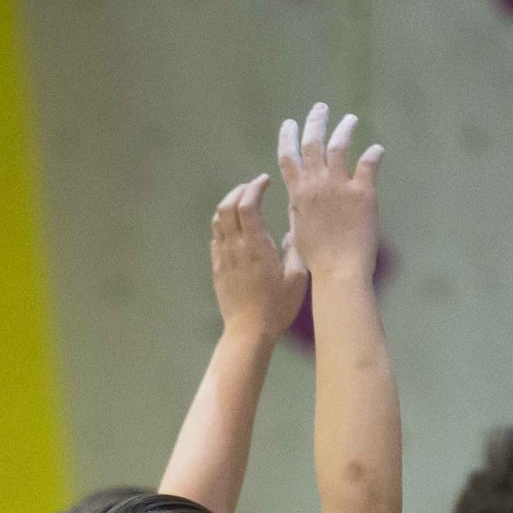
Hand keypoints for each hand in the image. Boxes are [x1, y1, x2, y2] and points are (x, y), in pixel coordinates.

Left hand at [212, 175, 306, 339]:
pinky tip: (236, 227)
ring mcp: (223, 258)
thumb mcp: (297, 278)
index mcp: (256, 246)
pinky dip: (224, 224)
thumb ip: (294, 250)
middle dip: (240, 190)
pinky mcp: (218, 268)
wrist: (248, 332)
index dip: (255, 187)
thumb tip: (291, 231)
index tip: (265, 181)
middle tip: (254, 186)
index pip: (248, 204)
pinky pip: (216, 237)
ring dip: (229, 204)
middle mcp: (235, 248)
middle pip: (228, 206)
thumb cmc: (277, 308)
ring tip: (244, 202)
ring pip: (218, 220)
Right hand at [276, 102, 382, 282]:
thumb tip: (297, 208)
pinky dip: (374, 154)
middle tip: (320, 107)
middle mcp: (317, 184)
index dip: (288, 138)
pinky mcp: (363, 192)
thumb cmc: (317, 260)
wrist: (339, 270)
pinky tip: (378, 148)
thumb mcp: (299, 234)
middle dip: (315, 121)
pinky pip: (369, 164)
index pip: (288, 158)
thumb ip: (299, 214)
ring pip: (340, 146)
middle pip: (313, 143)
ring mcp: (340, 185)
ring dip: (344, 129)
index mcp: (298, 194)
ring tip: (350, 119)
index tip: (289, 124)